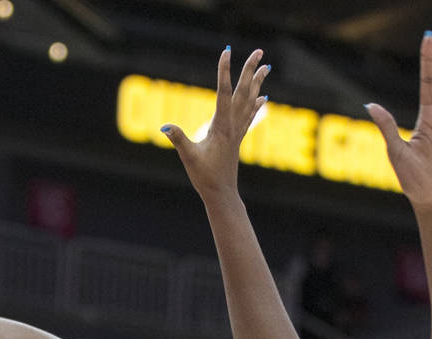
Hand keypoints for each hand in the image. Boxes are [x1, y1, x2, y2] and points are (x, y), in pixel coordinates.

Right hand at [162, 47, 270, 198]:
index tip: (226, 52)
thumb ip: (178, 140)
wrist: (222, 194)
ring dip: (257, 83)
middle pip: (244, 92)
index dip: (225, 71)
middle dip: (250, 71)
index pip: (224, 93)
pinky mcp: (237, 138)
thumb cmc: (205, 177)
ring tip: (267, 66)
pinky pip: (249, 116)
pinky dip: (256, 104)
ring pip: (250, 101)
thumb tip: (164, 127)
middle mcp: (233, 126)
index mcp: (222, 126)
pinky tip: (263, 97)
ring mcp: (237, 132)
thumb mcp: (189, 158)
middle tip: (260, 52)